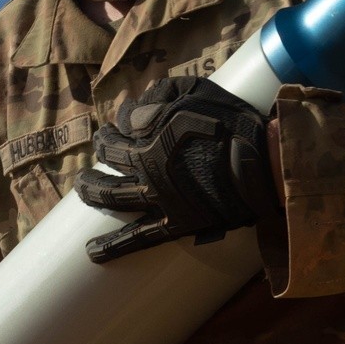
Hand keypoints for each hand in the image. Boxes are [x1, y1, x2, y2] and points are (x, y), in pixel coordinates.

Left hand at [77, 76, 276, 263]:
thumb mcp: (194, 91)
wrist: (262, 165)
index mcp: (148, 141)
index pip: (114, 140)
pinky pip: (139, 239)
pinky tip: (92, 252)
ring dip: (91, 194)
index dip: (109, 134)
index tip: (113, 132)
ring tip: (81, 190)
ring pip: (112, 199)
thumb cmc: (231, 123)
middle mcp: (145, 172)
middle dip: (95, 163)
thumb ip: (159, 96)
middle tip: (89, 165)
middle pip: (106, 168)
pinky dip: (114, 246)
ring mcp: (158, 201)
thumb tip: (133, 111)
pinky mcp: (176, 224)